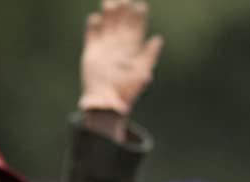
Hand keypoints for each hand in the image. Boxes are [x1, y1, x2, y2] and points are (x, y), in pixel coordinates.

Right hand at [78, 0, 162, 115]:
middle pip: (121, 23)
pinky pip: (92, 35)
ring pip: (107, 26)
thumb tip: (158, 39)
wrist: (108, 103)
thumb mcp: (142, 72)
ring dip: (108, 15)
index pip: (136, 29)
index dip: (138, 17)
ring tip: (110, 3)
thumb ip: (149, 55)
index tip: (141, 5)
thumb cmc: (127, 91)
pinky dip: (93, 27)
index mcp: (132, 50)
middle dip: (123, 10)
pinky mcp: (91, 52)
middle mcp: (119, 46)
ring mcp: (105, 48)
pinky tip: (95, 18)